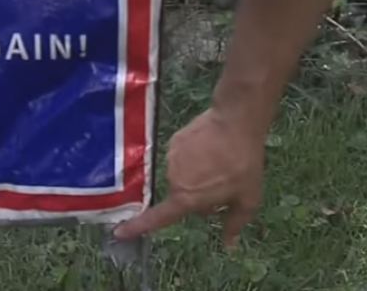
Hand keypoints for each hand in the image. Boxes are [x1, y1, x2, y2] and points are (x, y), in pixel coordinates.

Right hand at [113, 108, 264, 248]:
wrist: (235, 122)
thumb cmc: (243, 164)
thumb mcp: (247, 198)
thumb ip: (234, 223)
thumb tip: (229, 244)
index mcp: (187, 198)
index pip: (158, 218)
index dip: (137, 226)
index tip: (118, 232)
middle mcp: (173, 180)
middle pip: (182, 195)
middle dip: (199, 195)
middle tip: (223, 182)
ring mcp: (171, 158)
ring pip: (183, 175)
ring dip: (197, 174)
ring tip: (219, 162)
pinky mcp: (174, 140)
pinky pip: (182, 156)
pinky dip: (194, 156)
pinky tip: (211, 148)